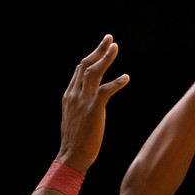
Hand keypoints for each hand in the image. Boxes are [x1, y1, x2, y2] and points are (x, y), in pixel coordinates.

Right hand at [57, 34, 129, 173]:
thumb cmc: (75, 142)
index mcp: (69, 96)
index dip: (89, 59)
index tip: (98, 50)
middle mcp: (74, 94)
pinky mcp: (94, 108)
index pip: (78, 71)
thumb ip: (78, 107)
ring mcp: (83, 100)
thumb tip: (84, 104)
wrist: (72, 155)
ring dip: (106, 58)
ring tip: (115, 47)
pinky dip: (117, 82)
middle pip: (85, 65)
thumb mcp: (73, 119)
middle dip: (98, 50)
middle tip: (109, 38)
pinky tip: (126, 77)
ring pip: (94, 72)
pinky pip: (106, 90)